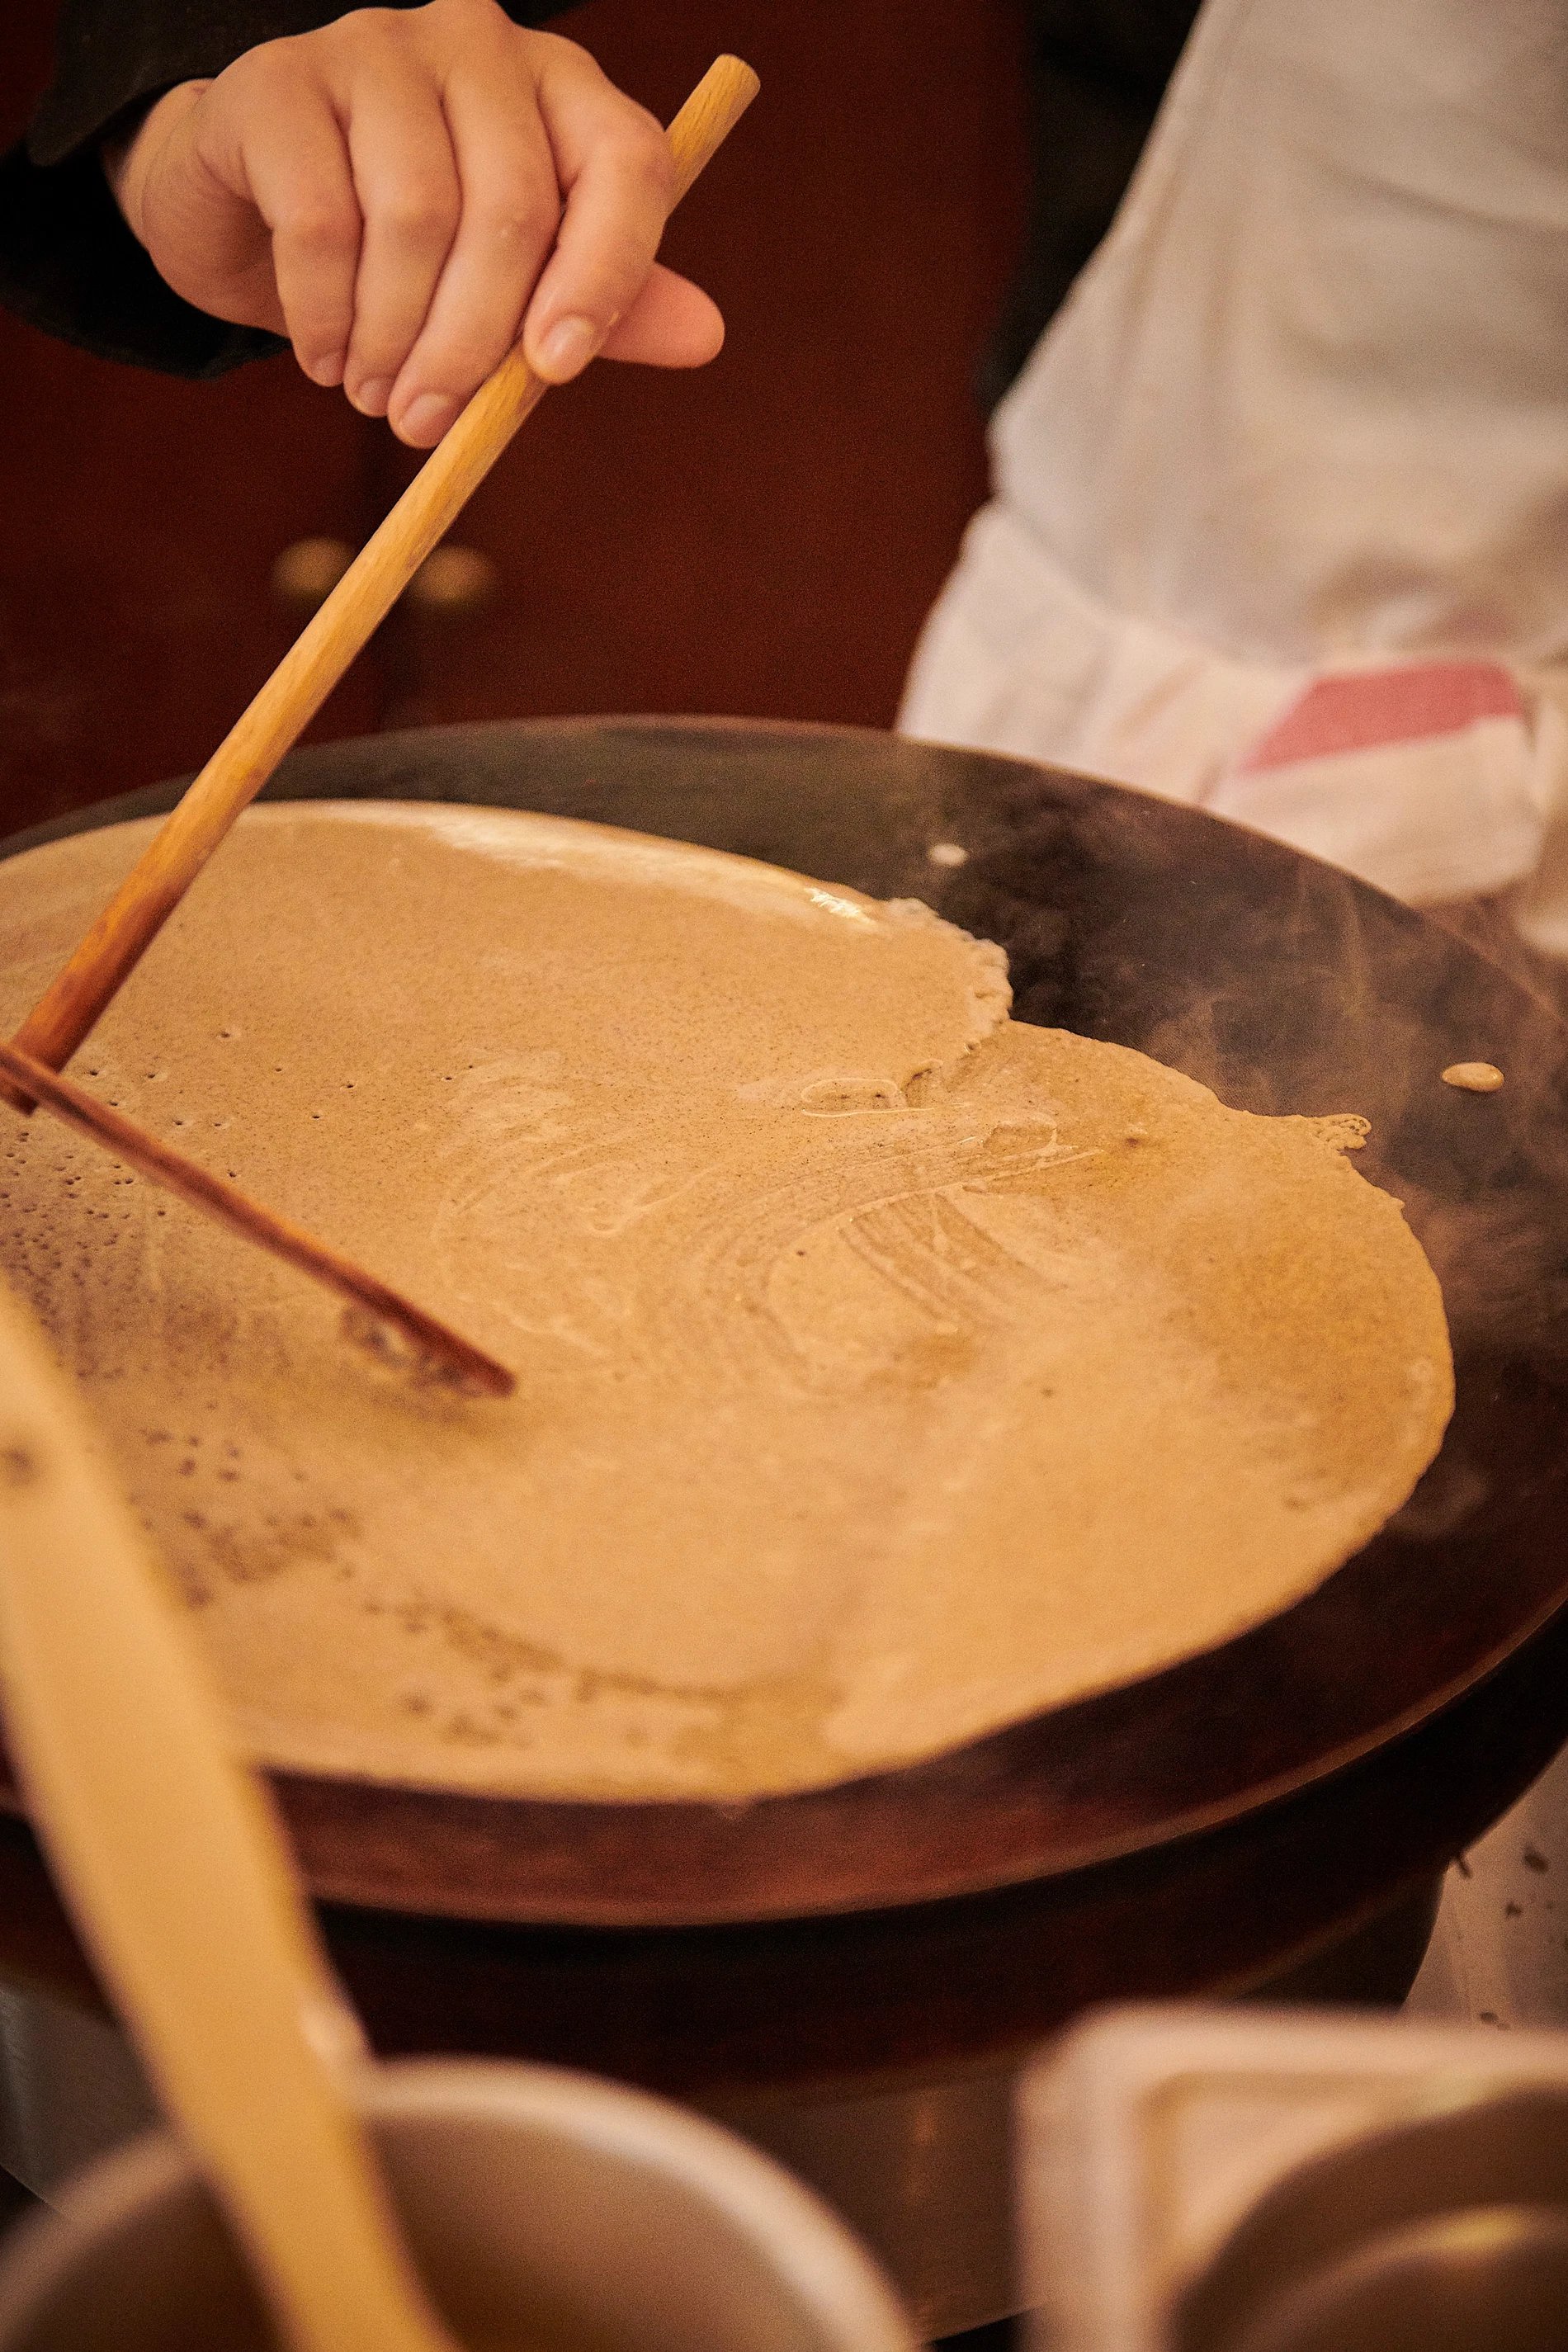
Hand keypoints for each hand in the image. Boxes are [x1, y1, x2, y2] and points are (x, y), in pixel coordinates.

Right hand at [106, 0, 723, 444]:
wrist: (249, 209)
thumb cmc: (406, 255)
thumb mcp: (515, 286)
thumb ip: (603, 305)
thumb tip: (706, 335)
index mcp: (562, 91)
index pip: (628, 163)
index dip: (606, 272)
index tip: (557, 370)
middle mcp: (480, 44)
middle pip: (511, 208)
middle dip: (472, 345)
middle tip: (428, 426)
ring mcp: (376, 47)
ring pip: (414, 217)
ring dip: (393, 340)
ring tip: (374, 397)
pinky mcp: (277, 81)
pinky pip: (319, 222)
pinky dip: (323, 315)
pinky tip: (323, 359)